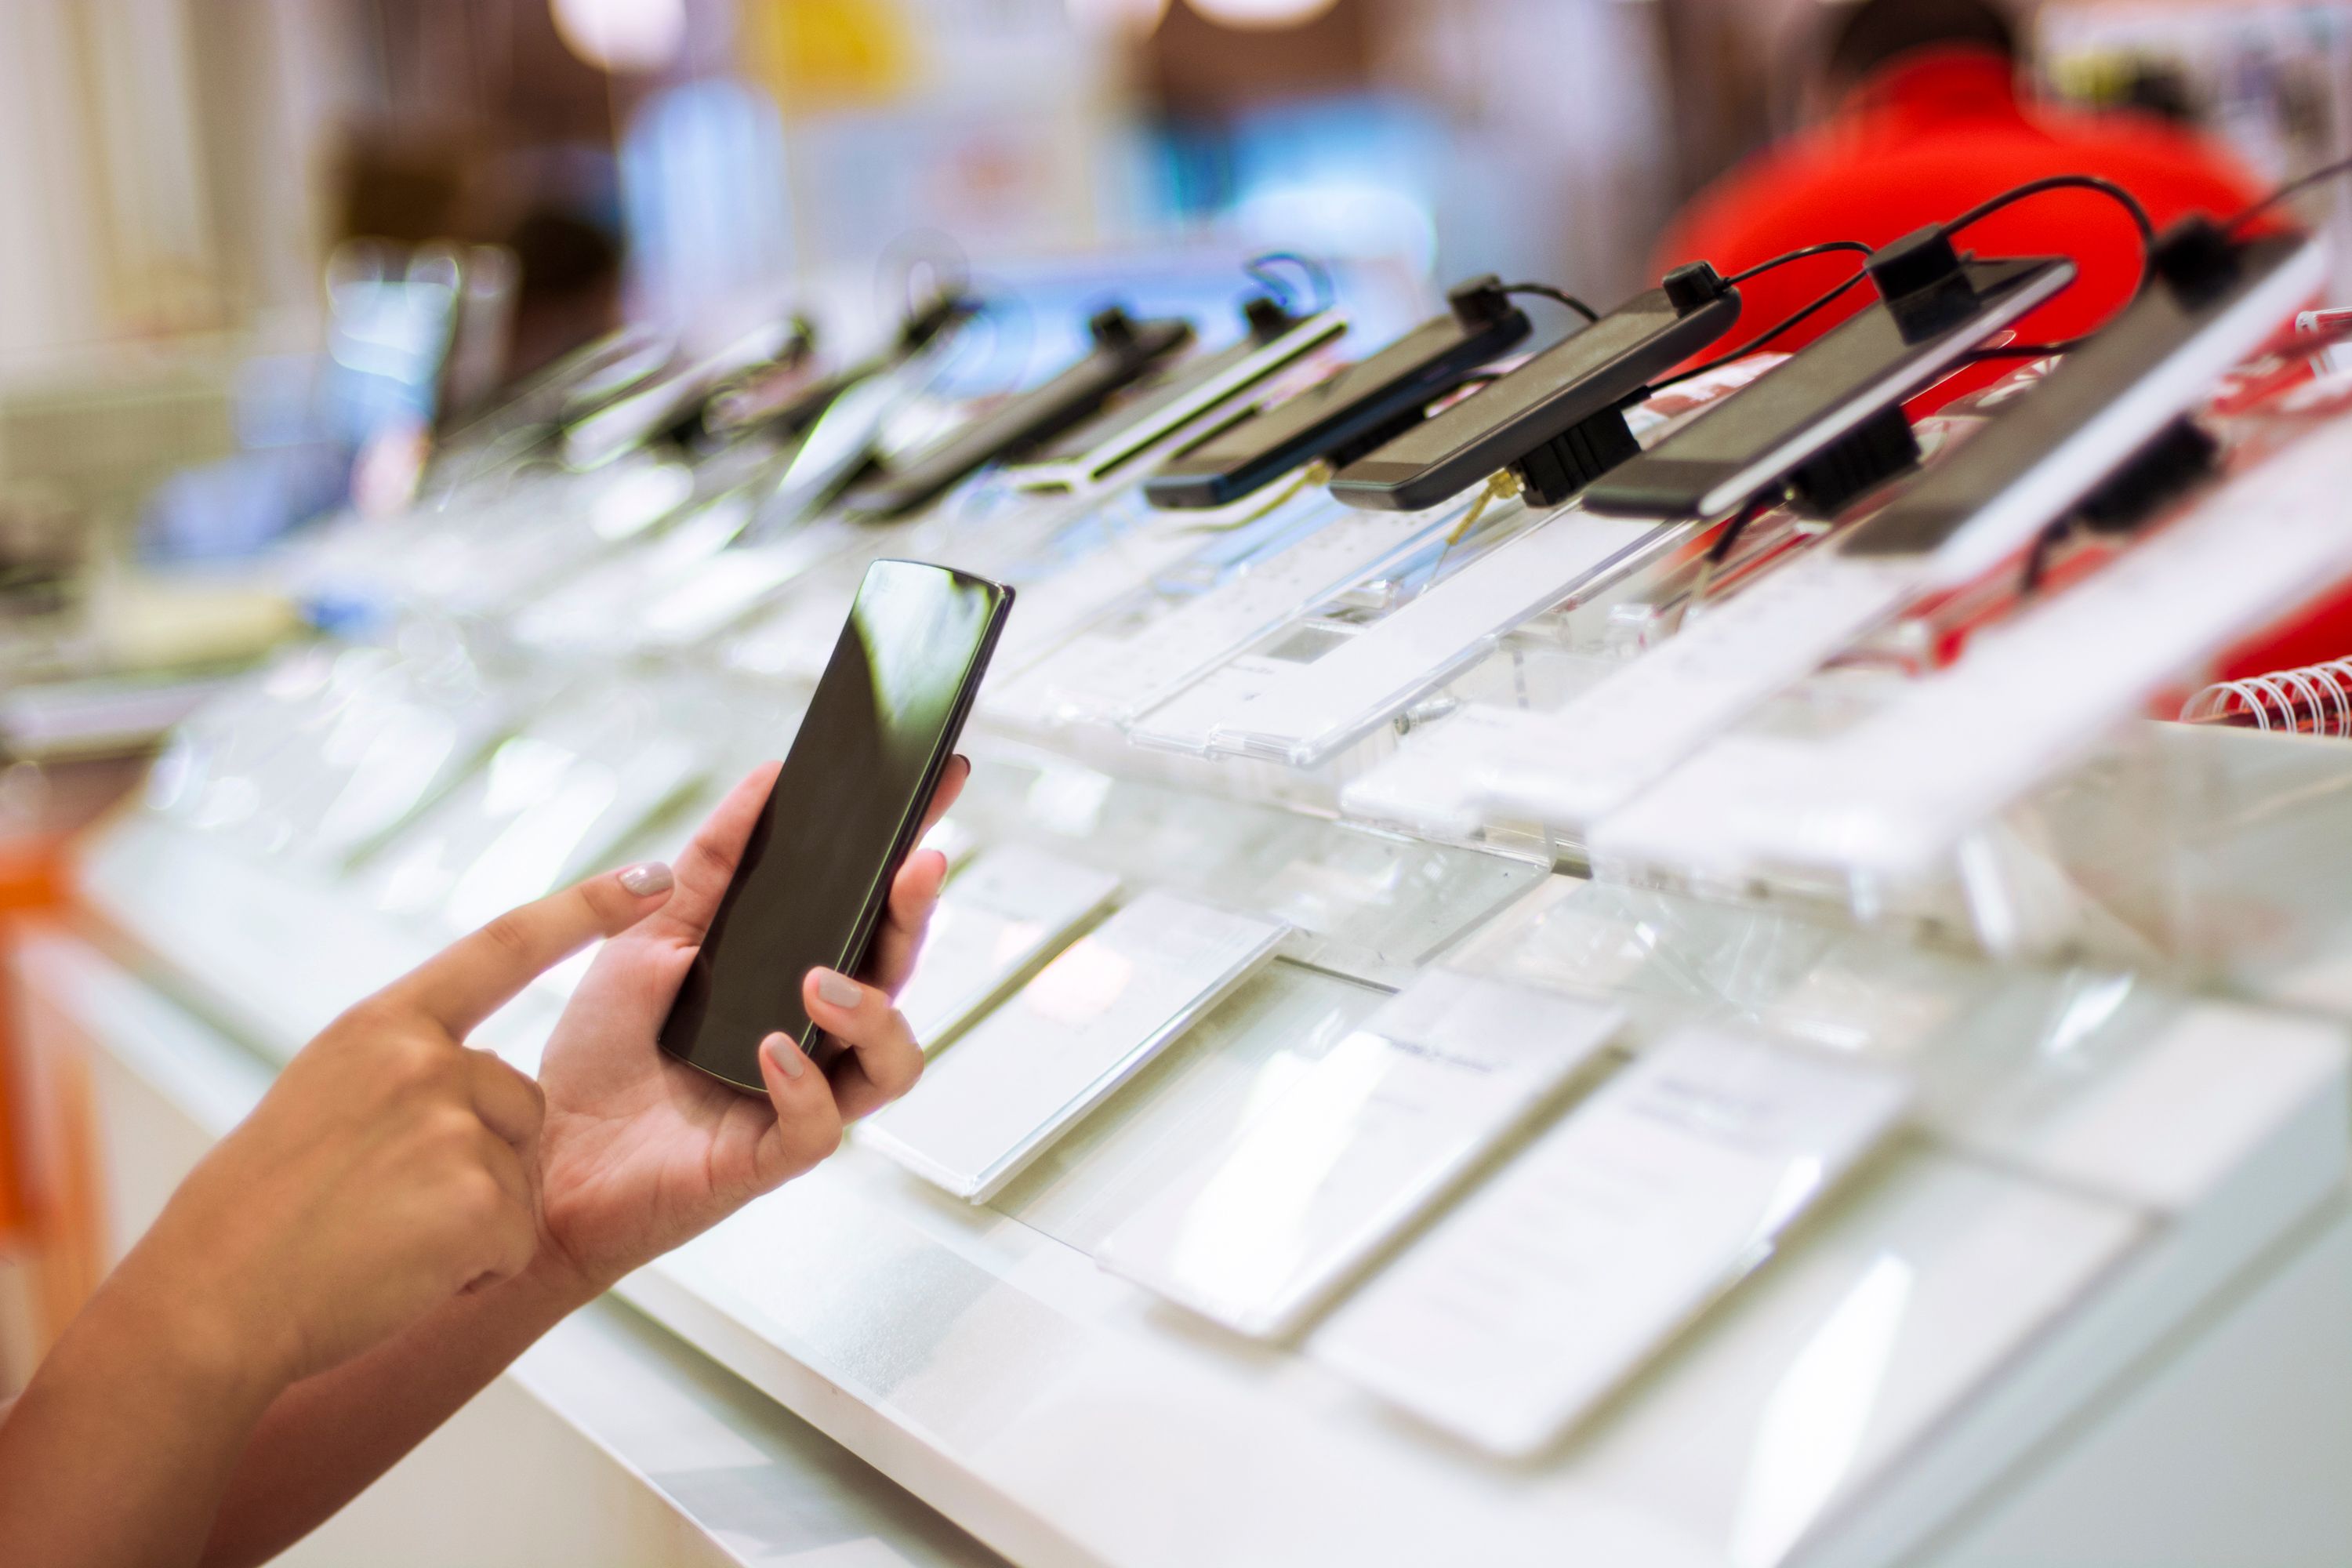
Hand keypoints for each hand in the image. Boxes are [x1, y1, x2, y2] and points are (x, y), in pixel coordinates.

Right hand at [100, 871, 674, 1393]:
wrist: (210, 1303)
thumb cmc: (257, 1212)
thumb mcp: (322, 1095)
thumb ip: (400, 1068)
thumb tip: (466, 1068)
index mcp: (381, 1024)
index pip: (505, 945)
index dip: (586, 908)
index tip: (651, 877)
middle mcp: (424, 1060)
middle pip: (521, 1101)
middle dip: (483, 1157)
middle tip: (386, 1202)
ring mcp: (453, 1127)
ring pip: (520, 1173)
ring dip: (475, 1217)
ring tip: (386, 1235)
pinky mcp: (480, 1200)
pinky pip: (516, 1236)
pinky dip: (474, 1267)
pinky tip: (405, 1270)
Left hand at [532, 758, 966, 1292]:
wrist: (538, 1157)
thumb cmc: (600, 1053)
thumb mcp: (649, 933)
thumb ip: (712, 864)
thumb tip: (768, 779)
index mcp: (793, 981)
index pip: (870, 914)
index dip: (909, 858)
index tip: (939, 786)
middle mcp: (814, 1039)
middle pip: (897, 976)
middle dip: (915, 916)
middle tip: (914, 865)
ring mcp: (799, 1100)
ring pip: (893, 1062)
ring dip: (874, 1013)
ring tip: (822, 982)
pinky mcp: (768, 1159)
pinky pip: (821, 1126)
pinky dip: (806, 1085)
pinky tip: (771, 1050)